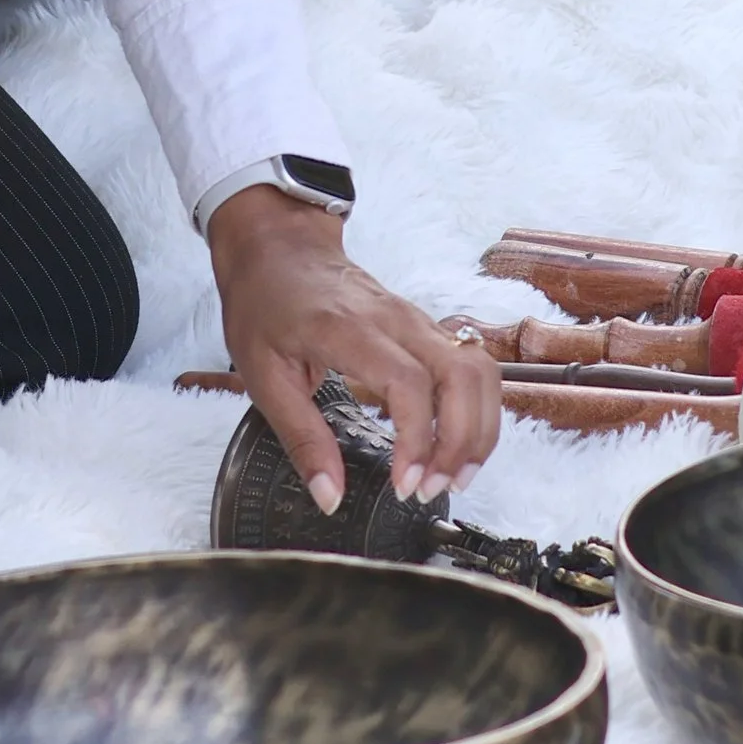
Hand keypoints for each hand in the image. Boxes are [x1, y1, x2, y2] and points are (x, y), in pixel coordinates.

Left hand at [206, 189, 499, 513]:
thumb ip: (301, 438)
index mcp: (348, 329)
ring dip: (479, 427)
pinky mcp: (425, 326)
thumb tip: (330, 497)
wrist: (279, 246)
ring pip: (479, 369)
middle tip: (432, 488)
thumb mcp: (263, 377)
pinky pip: (471, 365)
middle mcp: (396, 319)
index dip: (417, 439)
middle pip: (462, 376)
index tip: (405, 483)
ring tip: (455, 474)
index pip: (409, 383)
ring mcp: (417, 319)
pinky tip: (455, 442)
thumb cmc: (266, 302)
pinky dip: (476, 408)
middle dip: (462, 442)